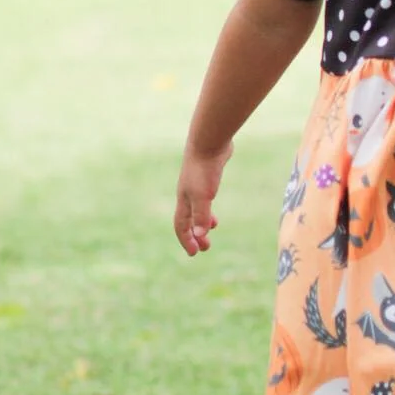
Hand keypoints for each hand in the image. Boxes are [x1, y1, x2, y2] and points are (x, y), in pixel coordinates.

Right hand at [174, 140, 233, 256]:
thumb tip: (200, 237)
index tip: (194, 253)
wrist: (209, 141)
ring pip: (196, 207)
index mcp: (184, 199)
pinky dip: (208, 204)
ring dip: (203, 220)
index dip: (186, 240)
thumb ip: (202, 216)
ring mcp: (196, 183)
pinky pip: (204, 195)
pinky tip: (214, 199)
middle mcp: (187, 193)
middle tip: (205, 248)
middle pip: (188, 218)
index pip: (180, 225)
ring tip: (214, 227)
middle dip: (195, 234)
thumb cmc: (204, 169)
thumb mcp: (203, 196)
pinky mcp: (207, 175)